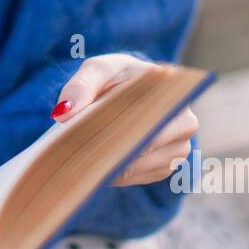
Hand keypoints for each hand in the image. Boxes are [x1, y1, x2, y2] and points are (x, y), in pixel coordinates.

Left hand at [50, 52, 197, 185]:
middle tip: (80, 152)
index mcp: (172, 91)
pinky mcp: (167, 166)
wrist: (129, 91)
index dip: (122, 128)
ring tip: (84, 159)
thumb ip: (81, 86)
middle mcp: (185, 121)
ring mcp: (179, 147)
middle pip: (147, 146)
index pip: (152, 115)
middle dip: (112, 149)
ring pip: (143, 166)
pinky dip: (118, 174)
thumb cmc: (115, 77)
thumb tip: (64, 113)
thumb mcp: (97, 70)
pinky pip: (140, 177)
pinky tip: (98, 167)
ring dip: (113, 165)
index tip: (94, 134)